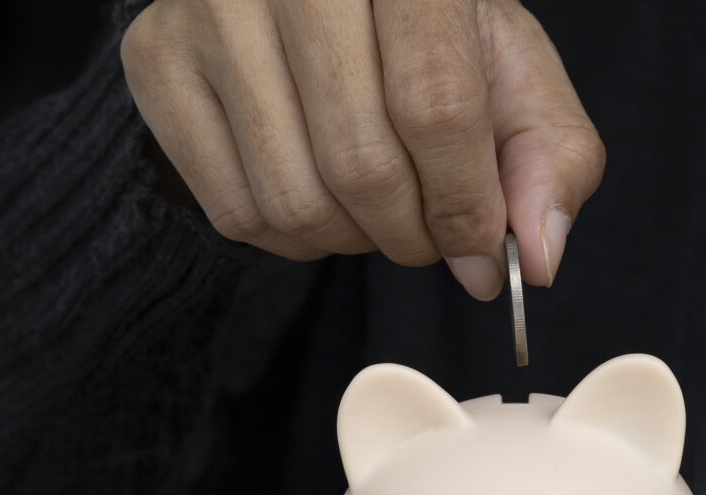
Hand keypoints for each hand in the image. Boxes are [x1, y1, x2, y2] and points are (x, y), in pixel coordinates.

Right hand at [120, 0, 604, 297]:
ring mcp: (210, 9)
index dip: (466, 204)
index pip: (435, 107)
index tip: (484, 252)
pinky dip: (291, 237)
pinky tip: (318, 190)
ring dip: (351, 241)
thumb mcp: (510, 70)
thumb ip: (549, 158)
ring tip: (375, 207)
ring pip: (292, 200)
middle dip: (412, 234)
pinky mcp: (156, 60)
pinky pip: (233, 211)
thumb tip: (540, 258)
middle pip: (361, 164)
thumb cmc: (429, 30)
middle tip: (431, 235)